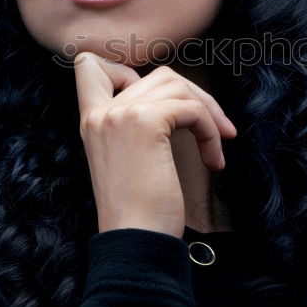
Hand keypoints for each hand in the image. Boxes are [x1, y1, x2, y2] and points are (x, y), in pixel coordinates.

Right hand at [74, 52, 237, 237]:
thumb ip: (134, 125)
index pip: (89, 64)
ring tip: (215, 148)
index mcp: (91, 121)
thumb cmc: (139, 212)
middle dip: (195, 97)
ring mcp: (120, 114)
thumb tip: (175, 99)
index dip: (127, 70)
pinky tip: (213, 160)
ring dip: (208, 113)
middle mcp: (101, 112)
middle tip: (216, 130)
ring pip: (179, 85)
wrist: (136, 242)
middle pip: (159, 74)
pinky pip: (192, 109)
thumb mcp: (128, 158)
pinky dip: (210, 131)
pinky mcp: (146, 122)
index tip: (159, 104)